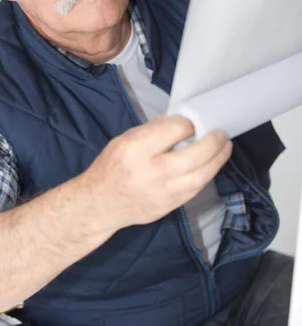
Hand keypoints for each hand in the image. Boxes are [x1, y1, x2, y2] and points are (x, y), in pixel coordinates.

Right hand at [80, 115, 231, 232]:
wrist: (100, 204)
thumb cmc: (111, 167)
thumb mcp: (125, 139)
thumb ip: (153, 129)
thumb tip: (179, 118)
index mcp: (136, 150)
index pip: (174, 130)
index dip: (188, 123)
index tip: (192, 122)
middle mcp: (151, 172)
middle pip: (194, 155)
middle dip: (213, 142)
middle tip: (220, 133)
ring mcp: (163, 193)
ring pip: (201, 176)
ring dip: (218, 159)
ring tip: (225, 147)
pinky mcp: (169, 206)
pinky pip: (195, 189)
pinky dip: (206, 175)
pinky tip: (211, 165)